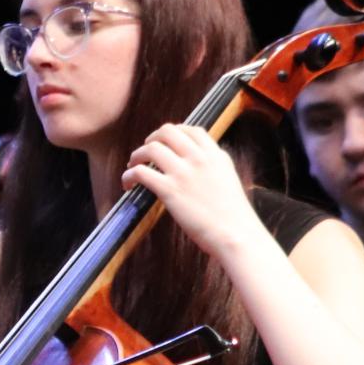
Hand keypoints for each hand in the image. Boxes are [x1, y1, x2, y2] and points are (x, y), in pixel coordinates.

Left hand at [122, 124, 256, 258]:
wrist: (235, 234)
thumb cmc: (234, 215)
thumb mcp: (228, 178)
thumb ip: (214, 166)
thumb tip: (199, 161)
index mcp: (215, 155)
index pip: (192, 129)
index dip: (174, 131)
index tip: (165, 141)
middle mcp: (199, 158)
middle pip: (167, 132)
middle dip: (152, 139)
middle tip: (145, 152)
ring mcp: (183, 173)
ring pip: (151, 148)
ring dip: (137, 155)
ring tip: (133, 165)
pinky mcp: (169, 190)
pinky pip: (140, 172)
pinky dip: (129, 175)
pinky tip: (128, 184)